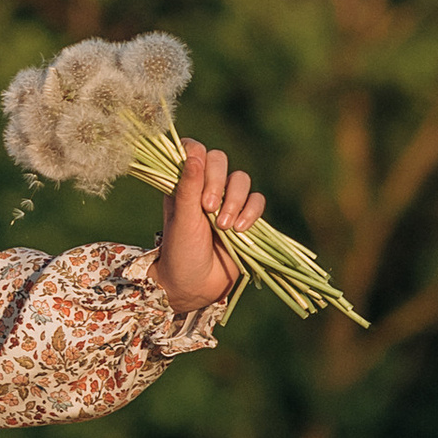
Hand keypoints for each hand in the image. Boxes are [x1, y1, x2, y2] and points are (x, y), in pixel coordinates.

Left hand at [156, 142, 265, 311]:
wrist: (195, 286)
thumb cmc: (180, 252)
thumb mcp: (181, 220)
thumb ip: (187, 187)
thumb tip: (195, 153)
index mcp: (182, 183)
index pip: (193, 150)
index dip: (197, 153)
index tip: (196, 168)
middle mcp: (204, 187)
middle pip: (219, 160)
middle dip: (217, 181)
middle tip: (207, 208)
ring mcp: (226, 201)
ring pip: (241, 179)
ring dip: (235, 200)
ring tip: (223, 226)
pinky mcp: (244, 216)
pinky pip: (257, 200)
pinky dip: (251, 212)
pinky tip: (240, 230)